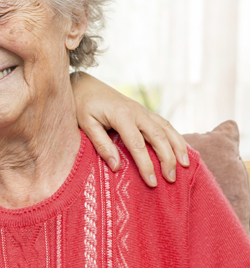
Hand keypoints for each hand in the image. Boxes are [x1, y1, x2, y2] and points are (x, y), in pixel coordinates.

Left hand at [72, 72, 188, 186]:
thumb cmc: (83, 106)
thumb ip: (101, 145)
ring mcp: (142, 110)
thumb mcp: (86, 125)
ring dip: (178, 146)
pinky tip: (180, 148)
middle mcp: (137, 112)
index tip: (152, 182)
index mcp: (122, 116)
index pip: (138, 145)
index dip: (146, 165)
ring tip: (185, 164)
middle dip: (167, 159)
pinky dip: (175, 136)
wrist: (84, 85)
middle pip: (158, 137)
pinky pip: (164, 123)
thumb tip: (116, 167)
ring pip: (167, 128)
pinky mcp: (144, 111)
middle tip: (171, 179)